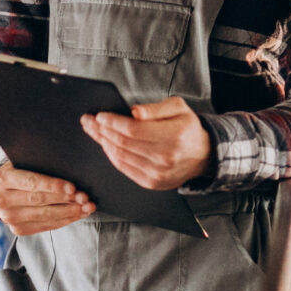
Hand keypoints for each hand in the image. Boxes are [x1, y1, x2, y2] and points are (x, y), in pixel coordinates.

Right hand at [0, 162, 94, 235]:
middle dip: (66, 199)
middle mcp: (1, 199)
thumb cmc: (26, 167)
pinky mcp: (18, 229)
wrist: (9, 187)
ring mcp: (8, 217)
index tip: (73, 187)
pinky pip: (46, 226)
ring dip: (70, 212)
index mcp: (2, 178)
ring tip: (88, 207)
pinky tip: (79, 214)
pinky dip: (65, 220)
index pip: (31, 182)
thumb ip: (43, 161)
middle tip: (85, 198)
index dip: (53, 185)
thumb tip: (71, 166)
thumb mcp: (29, 159)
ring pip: (44, 215)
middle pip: (39, 200)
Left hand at [81, 96, 211, 190]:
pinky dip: (112, 156)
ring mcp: (157, 173)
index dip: (112, 122)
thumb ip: (155, 108)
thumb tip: (134, 112)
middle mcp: (166, 156)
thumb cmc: (188, 128)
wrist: (202, 155)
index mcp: (174, 135)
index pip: (133, 129)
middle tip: (88, 121)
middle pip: (123, 143)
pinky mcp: (151, 182)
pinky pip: (124, 168)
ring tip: (94, 131)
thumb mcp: (178, 108)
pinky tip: (106, 145)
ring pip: (120, 156)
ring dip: (103, 143)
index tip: (99, 115)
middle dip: (101, 130)